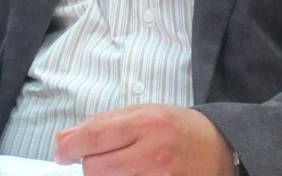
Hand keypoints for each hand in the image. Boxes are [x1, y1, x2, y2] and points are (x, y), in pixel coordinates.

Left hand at [54, 104, 235, 175]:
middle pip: (94, 168)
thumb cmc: (178, 129)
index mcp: (147, 122)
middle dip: (89, 164)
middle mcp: (153, 153)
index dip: (68, 146)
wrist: (220, 148)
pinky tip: (131, 174)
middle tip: (100, 158)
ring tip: (122, 167)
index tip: (61, 152)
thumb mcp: (144, 112)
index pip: (93, 136)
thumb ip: (102, 123)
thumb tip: (63, 140)